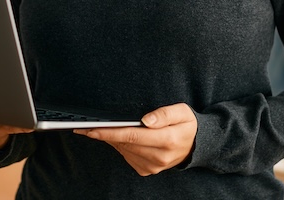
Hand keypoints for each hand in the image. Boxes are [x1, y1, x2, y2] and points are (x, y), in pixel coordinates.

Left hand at [75, 103, 197, 175]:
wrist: (196, 145)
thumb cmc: (187, 124)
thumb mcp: (182, 112)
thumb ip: (164, 114)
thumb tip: (146, 120)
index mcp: (168, 140)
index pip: (132, 136)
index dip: (110, 132)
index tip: (92, 129)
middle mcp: (159, 157)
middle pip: (125, 144)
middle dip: (105, 134)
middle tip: (88, 125)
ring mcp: (153, 166)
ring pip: (124, 150)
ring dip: (111, 140)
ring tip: (100, 128)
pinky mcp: (148, 170)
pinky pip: (127, 157)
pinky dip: (120, 146)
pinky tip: (118, 137)